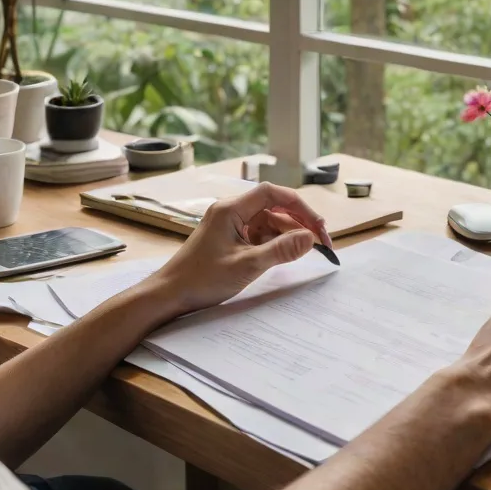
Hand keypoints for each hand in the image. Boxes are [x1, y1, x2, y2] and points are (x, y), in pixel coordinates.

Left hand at [147, 182, 333, 318]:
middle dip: (298, 221)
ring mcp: (230, 225)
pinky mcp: (231, 239)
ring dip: (288, 233)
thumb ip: (280, 251)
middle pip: (273, 207)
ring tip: (309, 250)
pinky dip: (275, 242)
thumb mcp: (246, 266)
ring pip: (269, 222)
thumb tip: (310, 239)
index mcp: (231, 209)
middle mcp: (231, 211)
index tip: (317, 225)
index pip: (272, 194)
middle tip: (321, 240)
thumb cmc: (201, 279)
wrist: (169, 295)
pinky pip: (259, 234)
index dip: (299, 206)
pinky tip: (288, 254)